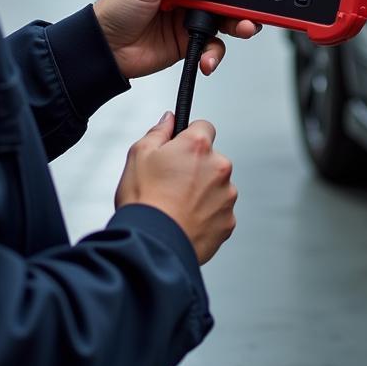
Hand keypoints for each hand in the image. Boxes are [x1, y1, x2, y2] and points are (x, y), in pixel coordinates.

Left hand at [93, 0, 259, 78]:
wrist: (103, 49)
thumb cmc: (114, 10)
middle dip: (240, 4)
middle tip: (249, 11)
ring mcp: (188, 21)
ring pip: (223, 22)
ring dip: (236, 26)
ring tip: (242, 29)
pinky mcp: (188, 44)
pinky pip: (212, 47)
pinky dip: (215, 53)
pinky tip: (208, 57)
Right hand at [115, 113, 236, 264]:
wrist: (152, 245)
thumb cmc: (144, 201)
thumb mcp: (139, 154)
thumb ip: (159, 131)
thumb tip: (169, 120)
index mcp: (198, 146)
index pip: (204, 127)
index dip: (189, 137)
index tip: (180, 148)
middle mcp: (219, 167)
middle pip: (211, 159)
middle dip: (195, 167)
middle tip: (171, 183)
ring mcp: (226, 196)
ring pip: (216, 186)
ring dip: (202, 192)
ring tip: (176, 206)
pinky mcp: (228, 221)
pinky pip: (218, 212)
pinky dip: (206, 215)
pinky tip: (185, 221)